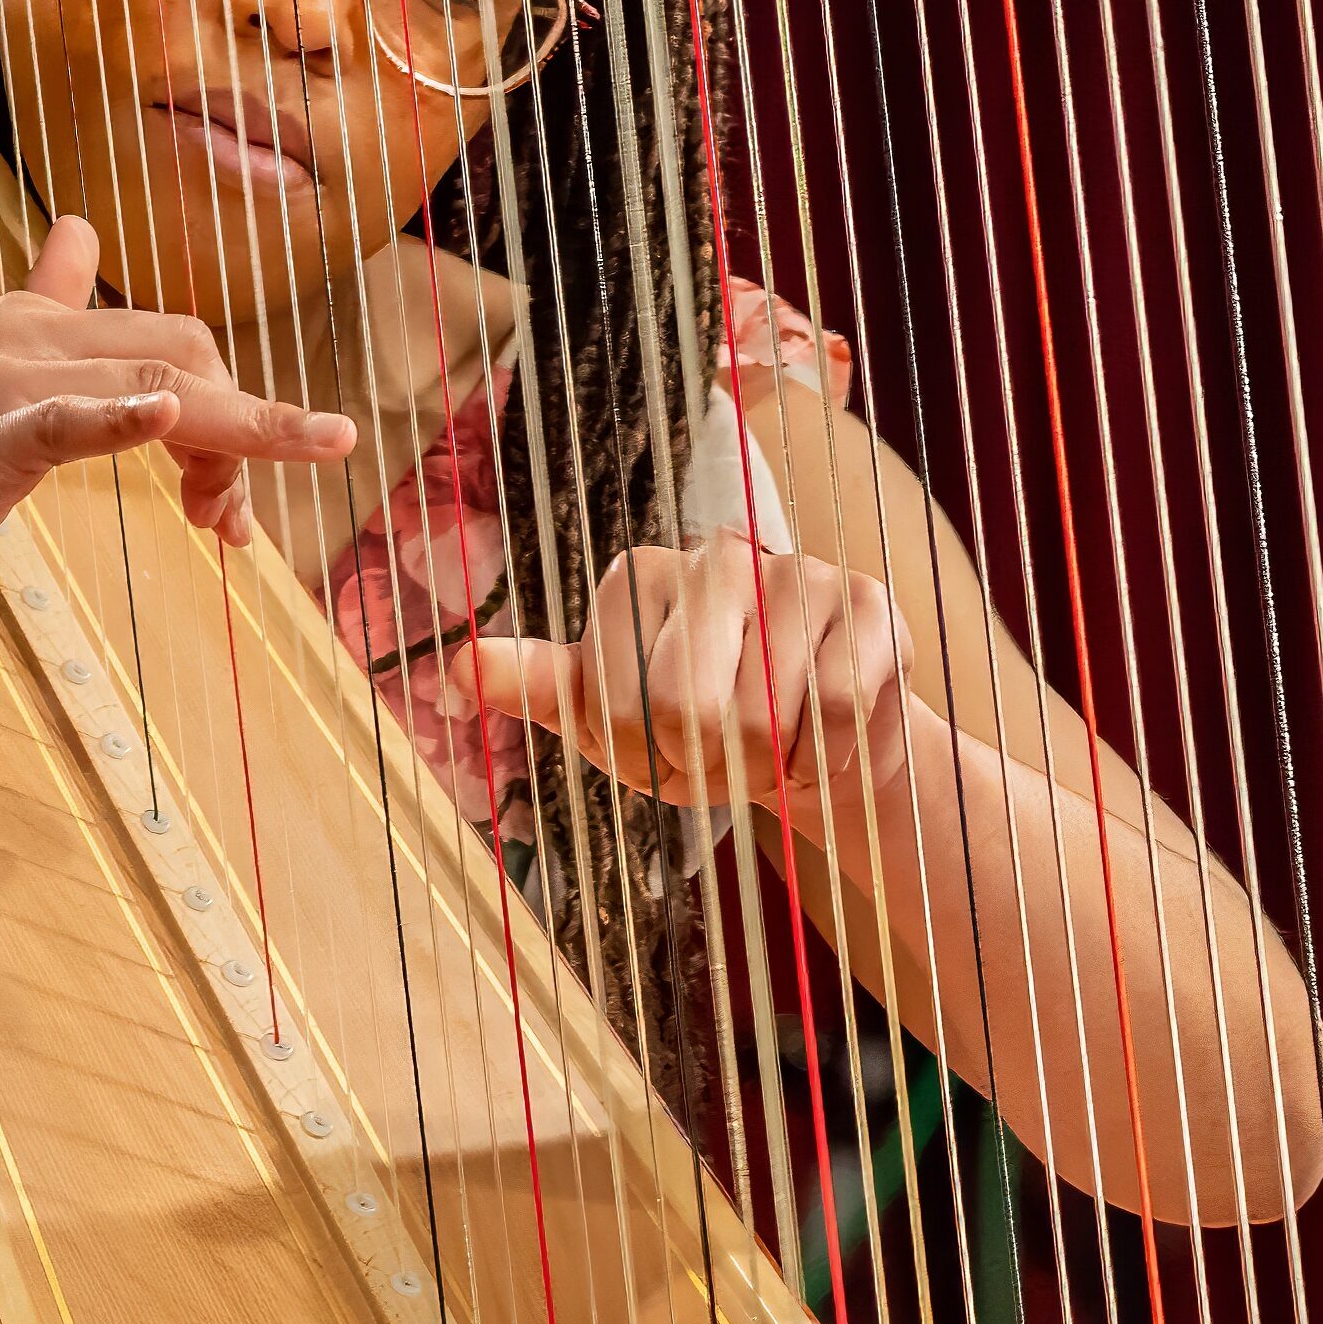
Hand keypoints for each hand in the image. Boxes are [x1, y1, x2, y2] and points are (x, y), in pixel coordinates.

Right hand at [0, 217, 354, 639]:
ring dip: (226, 442)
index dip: (230, 409)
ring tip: (243, 515)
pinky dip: (118, 418)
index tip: (228, 497)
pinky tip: (165, 415)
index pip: (171, 341)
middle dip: (243, 432)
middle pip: (180, 354)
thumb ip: (45, 310)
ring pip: (147, 385)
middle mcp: (16, 335)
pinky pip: (58, 424)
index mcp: (29, 321)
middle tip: (236, 524)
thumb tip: (79, 226)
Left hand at [467, 534, 913, 814]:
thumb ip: (538, 687)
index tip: (662, 753)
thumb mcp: (608, 719)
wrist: (814, 751)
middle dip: (705, 765)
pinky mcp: (867, 604)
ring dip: (769, 763)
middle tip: (720, 761)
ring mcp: (798, 574)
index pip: (617, 698)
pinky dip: (826, 753)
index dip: (642, 754)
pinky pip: (836, 706)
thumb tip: (455, 669)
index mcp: (637, 578)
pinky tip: (821, 739)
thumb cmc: (699, 731)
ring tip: (773, 748)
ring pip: (767, 712)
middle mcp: (715, 558)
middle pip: (688, 704)